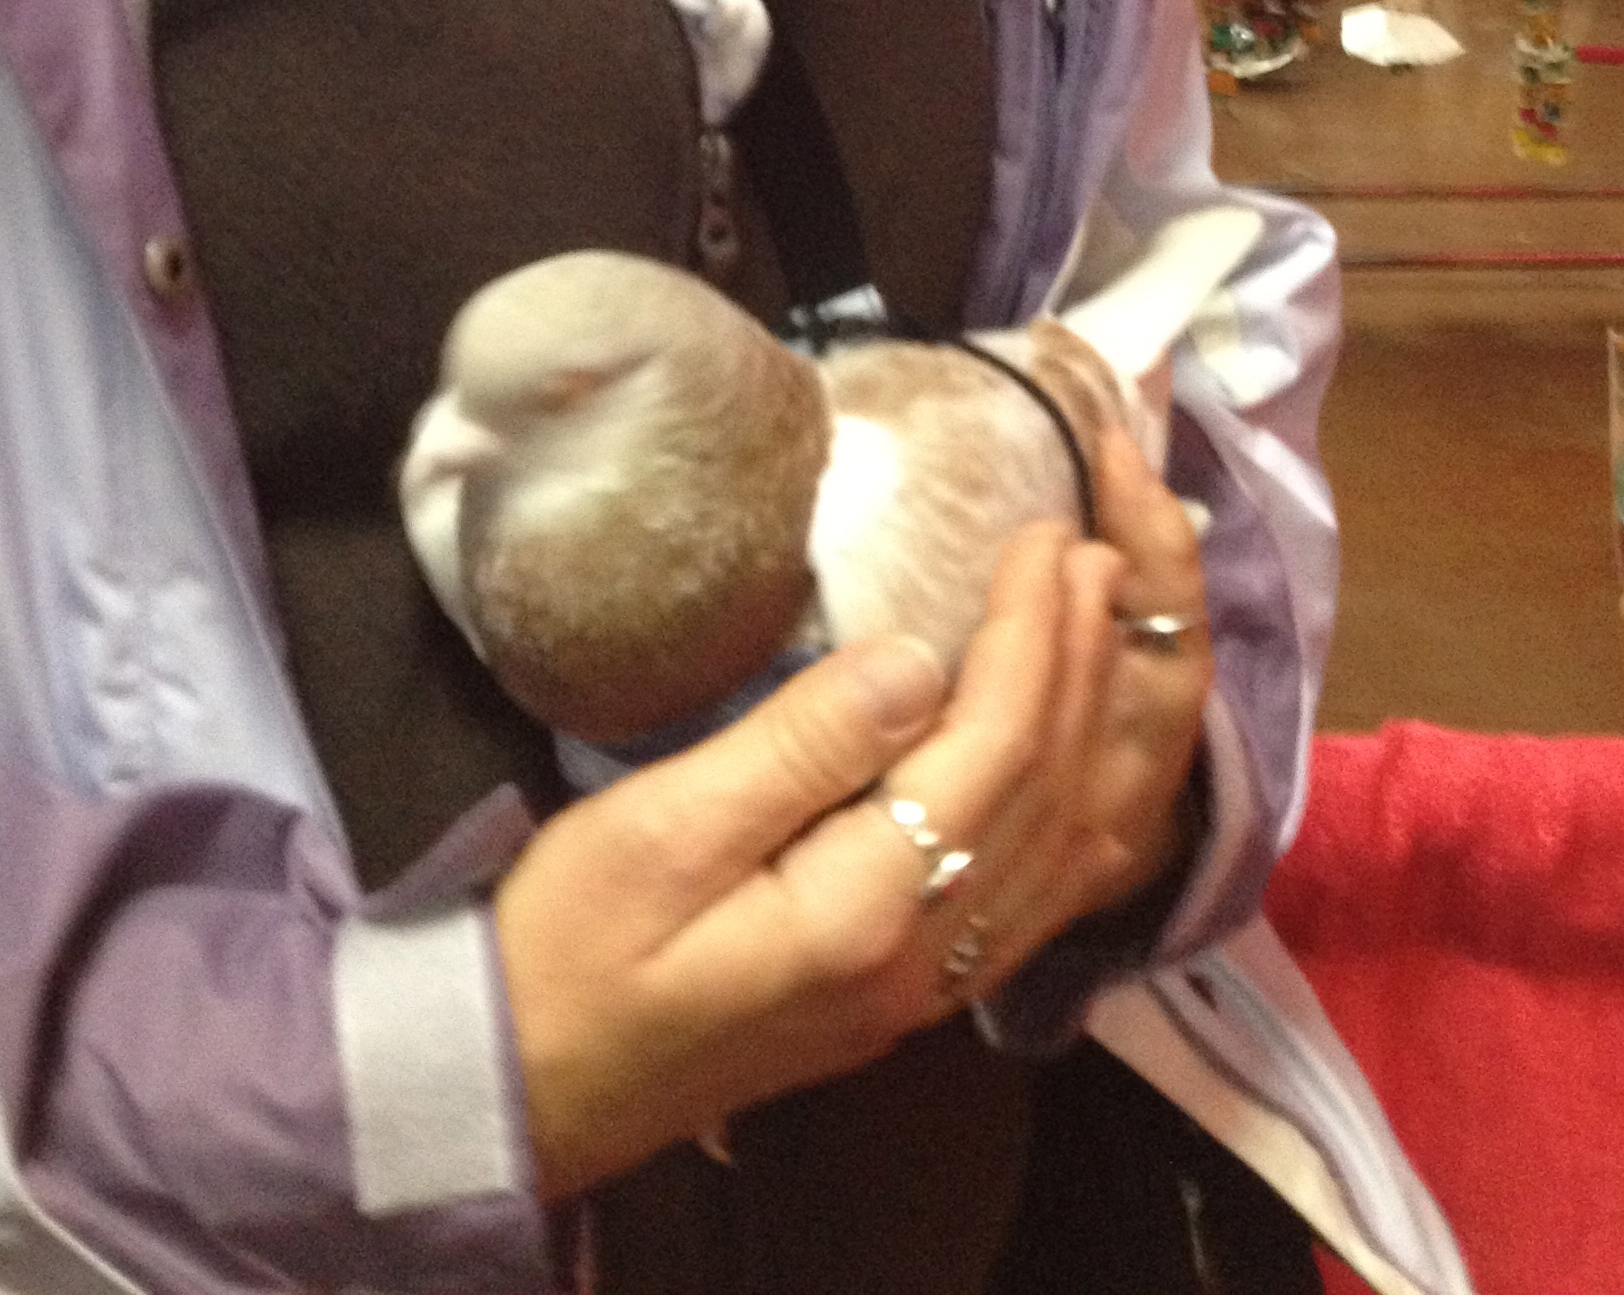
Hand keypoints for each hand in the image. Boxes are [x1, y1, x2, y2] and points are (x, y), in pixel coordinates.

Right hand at [495, 432, 1209, 1198]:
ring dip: (1092, 731)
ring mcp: (918, 991)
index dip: (1033, 635)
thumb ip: (798, 749)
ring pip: (1058, 852)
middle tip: (1096, 553)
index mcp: (864, 912)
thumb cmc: (564, 948)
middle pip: (1045, 794)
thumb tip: (916, 658)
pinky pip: (1033, 900)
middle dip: (1080, 663)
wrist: (519, 1089)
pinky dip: (1076, 817)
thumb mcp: (658, 832)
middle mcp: (920, 962)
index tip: (1046, 534)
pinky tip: (1079, 772)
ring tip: (1104, 629)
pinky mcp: (898, 996)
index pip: (994, 751)